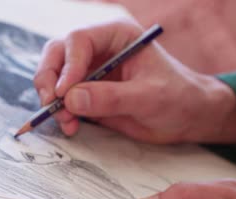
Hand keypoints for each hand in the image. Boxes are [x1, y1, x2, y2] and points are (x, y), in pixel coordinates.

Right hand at [34, 20, 235, 143]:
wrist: (187, 117)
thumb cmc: (177, 98)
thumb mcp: (150, 97)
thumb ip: (111, 97)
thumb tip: (70, 99)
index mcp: (116, 35)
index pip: (79, 40)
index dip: (68, 65)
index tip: (64, 93)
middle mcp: (98, 49)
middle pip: (57, 54)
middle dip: (49, 80)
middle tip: (52, 104)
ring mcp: (90, 72)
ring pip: (54, 76)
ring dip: (52, 99)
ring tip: (66, 121)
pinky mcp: (87, 94)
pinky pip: (63, 99)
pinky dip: (60, 112)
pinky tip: (70, 126)